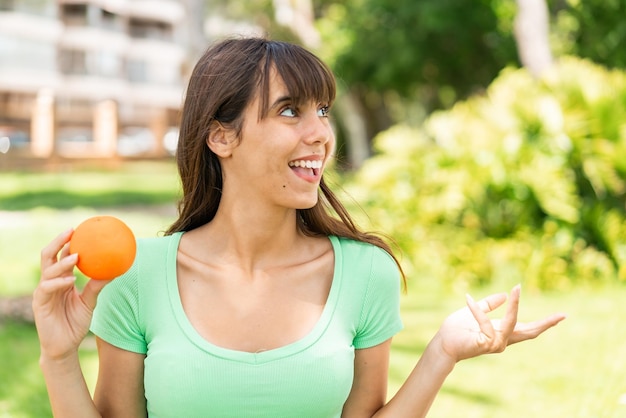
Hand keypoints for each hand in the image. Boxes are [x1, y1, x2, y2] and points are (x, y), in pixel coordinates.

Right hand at [32, 229, 110, 360]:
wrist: (64, 346)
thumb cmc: (76, 323)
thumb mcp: (90, 301)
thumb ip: (98, 285)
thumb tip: (115, 270)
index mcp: (61, 279)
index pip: (61, 255)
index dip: (68, 242)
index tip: (80, 229)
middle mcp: (50, 282)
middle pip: (49, 256)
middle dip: (58, 242)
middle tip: (72, 232)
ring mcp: (43, 292)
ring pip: (48, 270)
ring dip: (62, 262)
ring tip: (77, 256)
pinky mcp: (39, 303)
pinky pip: (47, 288)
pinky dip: (59, 282)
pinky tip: (71, 279)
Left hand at [434, 285, 565, 362]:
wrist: (443, 342)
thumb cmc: (457, 328)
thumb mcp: (476, 311)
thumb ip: (489, 304)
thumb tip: (505, 294)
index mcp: (502, 332)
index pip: (527, 328)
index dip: (544, 323)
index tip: (562, 315)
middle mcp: (503, 340)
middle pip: (530, 332)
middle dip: (547, 323)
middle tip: (563, 314)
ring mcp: (496, 344)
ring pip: (512, 323)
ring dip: (515, 305)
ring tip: (517, 289)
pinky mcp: (486, 344)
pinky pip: (486, 322)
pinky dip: (477, 310)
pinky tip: (468, 299)